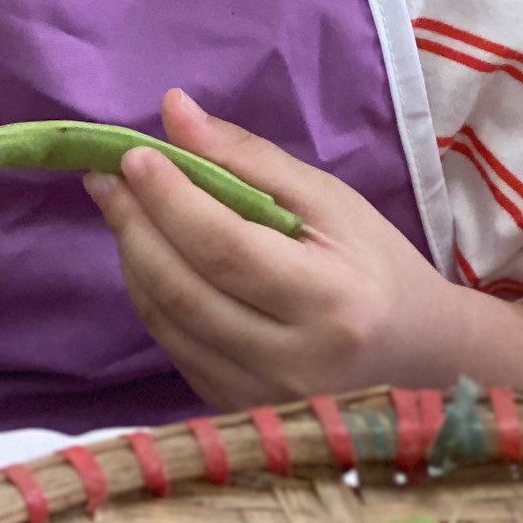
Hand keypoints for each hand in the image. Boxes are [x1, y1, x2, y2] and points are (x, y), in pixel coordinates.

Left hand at [85, 92, 456, 408]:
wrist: (417, 358)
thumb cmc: (376, 266)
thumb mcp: (330, 200)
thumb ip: (249, 158)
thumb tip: (173, 111)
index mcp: (329, 300)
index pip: (227, 248)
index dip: (172, 200)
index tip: (134, 155)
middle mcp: (292, 362)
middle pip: (185, 289)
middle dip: (135, 225)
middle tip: (105, 177)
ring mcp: (261, 398)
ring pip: (168, 322)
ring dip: (133, 258)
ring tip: (119, 207)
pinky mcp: (237, 412)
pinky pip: (174, 347)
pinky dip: (151, 296)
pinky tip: (147, 256)